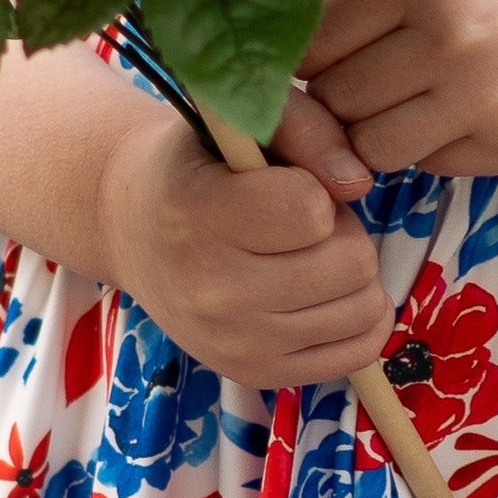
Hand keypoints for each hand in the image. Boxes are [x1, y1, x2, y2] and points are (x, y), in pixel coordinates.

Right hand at [97, 107, 392, 387]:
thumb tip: (356, 184)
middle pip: (350, 262)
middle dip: (339, 231)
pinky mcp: (256, 375)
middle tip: (299, 222)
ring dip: (349, 272)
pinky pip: (359, 351)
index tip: (281, 186)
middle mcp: (210, 292)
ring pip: (363, 307)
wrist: (134, 230)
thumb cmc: (201, 166)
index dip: (312, 189)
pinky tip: (321, 292)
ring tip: (303, 254)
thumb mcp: (239, 122)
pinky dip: (357, 317)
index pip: (309, 210)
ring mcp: (234, 345)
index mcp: (197, 216)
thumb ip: (304, 128)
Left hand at [302, 0, 497, 174]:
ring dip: (377, 129)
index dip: (309, 52)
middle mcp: (450, 35)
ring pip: (372, 144)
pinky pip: (429, 165)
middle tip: (366, 78)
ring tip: (404, 101)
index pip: (317, 38)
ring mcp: (482, 97)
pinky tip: (455, 113)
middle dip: (339, 94)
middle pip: (336, 97)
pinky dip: (429, 147)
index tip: (326, 53)